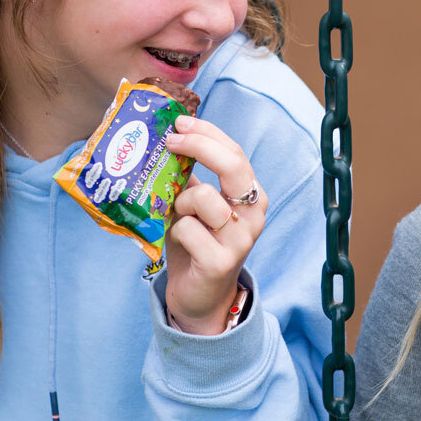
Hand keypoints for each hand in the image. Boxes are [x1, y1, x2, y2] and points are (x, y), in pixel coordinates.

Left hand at [161, 115, 266, 333]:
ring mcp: (240, 240)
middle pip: (232, 166)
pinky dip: (176, 230)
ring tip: (177, 215)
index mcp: (251, 196)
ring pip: (203, 198)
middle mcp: (254, 215)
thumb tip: (167, 141)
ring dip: (180, 202)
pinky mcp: (221, 262)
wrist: (199, 297)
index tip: (180, 123)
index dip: (207, 133)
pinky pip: (188, 229)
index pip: (235, 153)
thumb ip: (190, 179)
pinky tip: (179, 241)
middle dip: (199, 146)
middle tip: (170, 141)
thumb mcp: (194, 206)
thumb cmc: (196, 244)